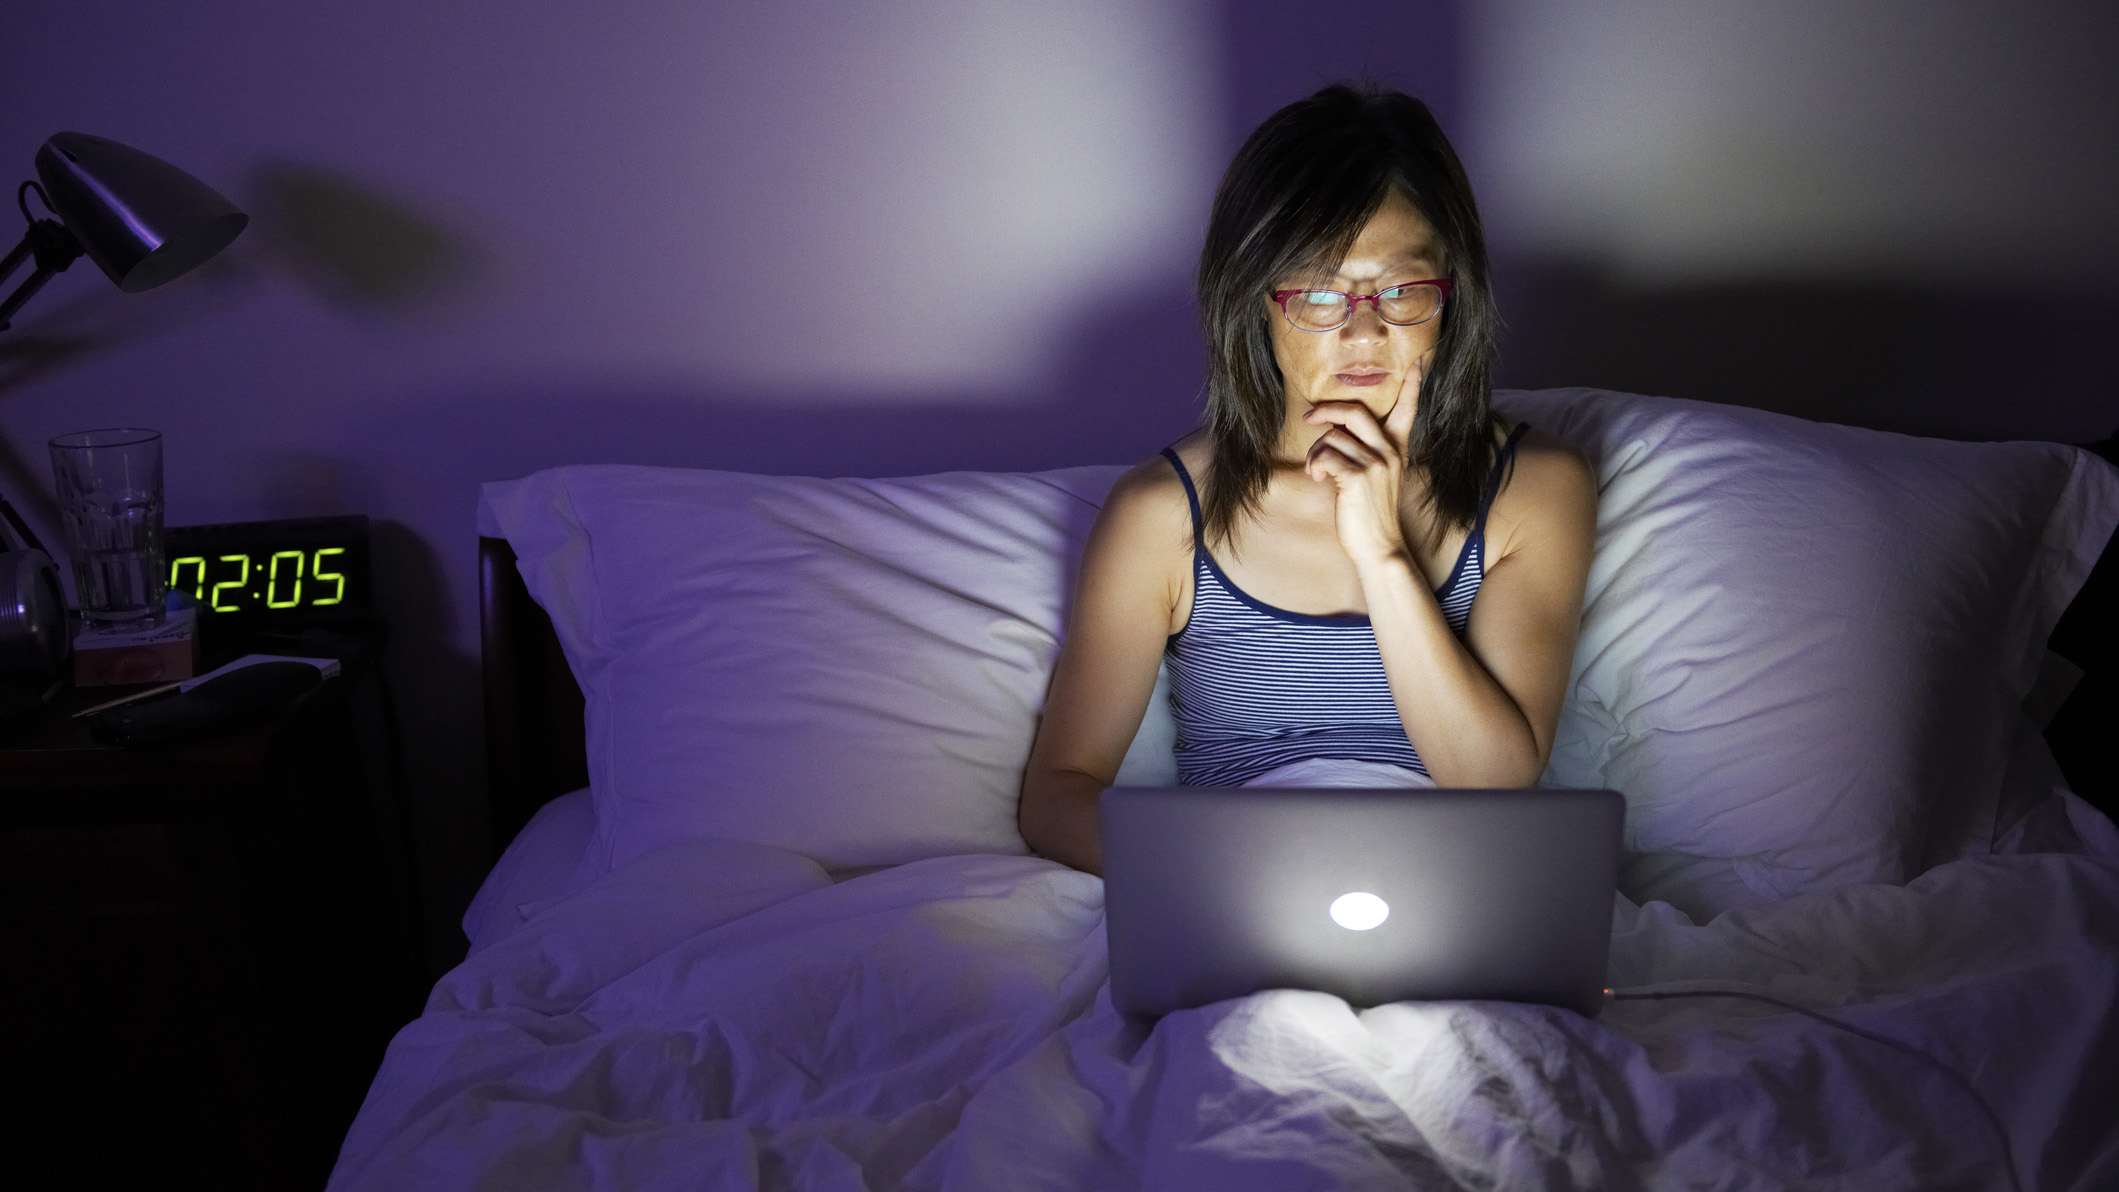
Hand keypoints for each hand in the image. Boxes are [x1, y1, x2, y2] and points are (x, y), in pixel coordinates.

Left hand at [1302, 364, 1421, 571]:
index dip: (1411, 386)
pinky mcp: (1357, 477)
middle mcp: (1390, 452)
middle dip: (1327, 410)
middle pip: (1354, 412)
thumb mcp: (1377, 478)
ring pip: (1332, 438)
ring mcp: (1375, 464)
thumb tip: (1334, 433)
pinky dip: (1315, 466)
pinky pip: (1325, 456)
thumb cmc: (1370, 514)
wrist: (1379, 547)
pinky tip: (1319, 479)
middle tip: (1310, 417)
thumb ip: (1364, 452)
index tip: (1417, 362)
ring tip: (1317, 472)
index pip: (1408, 410)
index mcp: (1397, 449)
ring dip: (1315, 453)